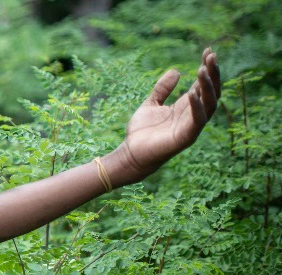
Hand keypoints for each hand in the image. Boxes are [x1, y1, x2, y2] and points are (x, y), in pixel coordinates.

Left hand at [116, 48, 219, 182]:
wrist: (130, 154)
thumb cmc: (141, 131)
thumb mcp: (151, 104)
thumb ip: (162, 89)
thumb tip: (176, 71)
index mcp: (186, 107)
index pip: (202, 85)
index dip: (207, 68)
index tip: (208, 51)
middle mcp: (192, 115)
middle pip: (211, 92)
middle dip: (212, 74)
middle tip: (211, 56)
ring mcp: (191, 127)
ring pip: (209, 104)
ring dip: (208, 87)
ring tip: (203, 70)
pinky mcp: (185, 138)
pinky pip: (197, 121)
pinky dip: (197, 107)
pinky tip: (192, 92)